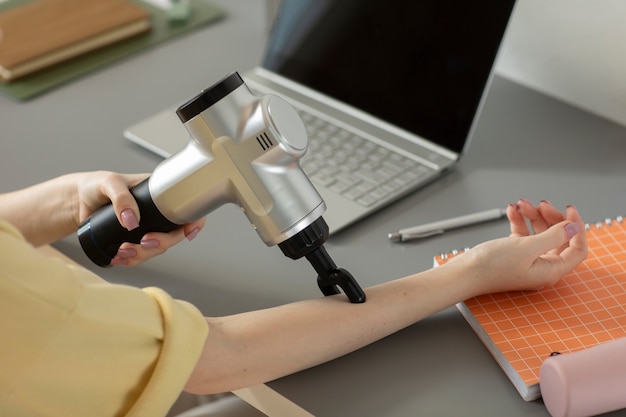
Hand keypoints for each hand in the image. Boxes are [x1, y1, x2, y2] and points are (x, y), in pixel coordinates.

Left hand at [75, 171, 205, 266]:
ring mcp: (147, 228)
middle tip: (145, 242)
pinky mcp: (133, 241)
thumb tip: (132, 221)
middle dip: (162, 243)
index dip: (194, 222)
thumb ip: (121, 198)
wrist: (76, 202)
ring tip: (123, 251)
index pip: (187, 209)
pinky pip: (141, 257)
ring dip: (143, 255)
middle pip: (174, 234)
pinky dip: (131, 261)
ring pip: (157, 249)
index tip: (188, 232)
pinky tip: (119, 259)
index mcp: (159, 195)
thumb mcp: (109, 183)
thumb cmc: (95, 185)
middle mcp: (157, 213)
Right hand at [449, 200, 586, 295]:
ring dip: (533, 216)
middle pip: (558, 238)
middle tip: (542, 204)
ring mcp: (527, 260)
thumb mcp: (526, 248)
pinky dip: (519, 221)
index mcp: (550, 270)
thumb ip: (553, 236)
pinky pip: (523, 234)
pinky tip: (512, 211)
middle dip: (551, 218)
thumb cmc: (490, 268)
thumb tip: (573, 227)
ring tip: (523, 204)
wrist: (464, 274)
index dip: (576, 228)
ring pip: (539, 233)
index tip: (569, 210)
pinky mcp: (513, 254)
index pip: (576, 249)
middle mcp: (541, 266)